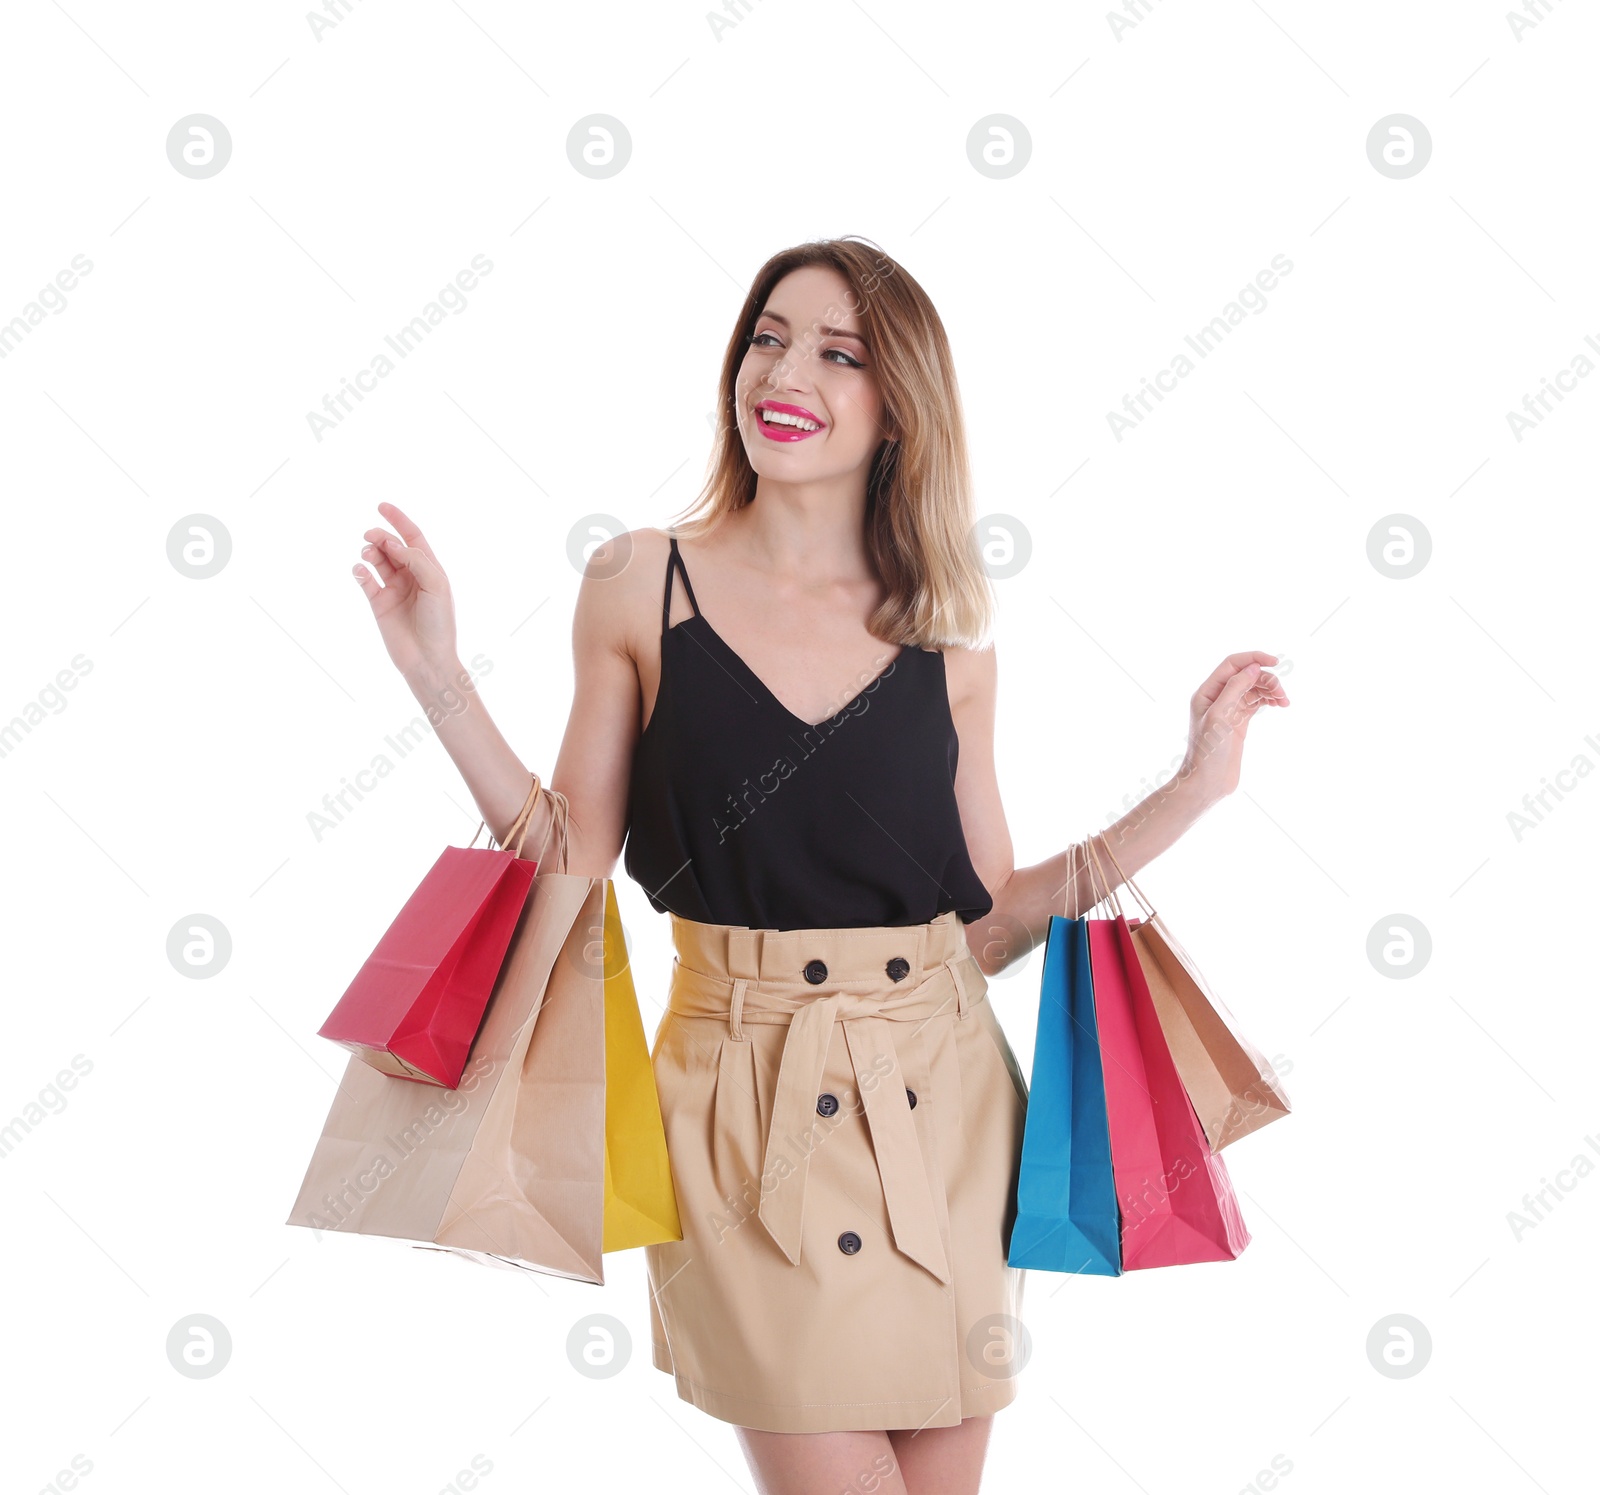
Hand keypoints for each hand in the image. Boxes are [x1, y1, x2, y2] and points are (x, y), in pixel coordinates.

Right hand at [353, 502, 459, 681]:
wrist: (428, 659)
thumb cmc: (439, 623)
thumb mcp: (436, 586)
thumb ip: (417, 561)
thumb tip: (393, 544)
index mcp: (430, 570)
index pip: (413, 537)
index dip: (398, 520)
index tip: (382, 506)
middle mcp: (411, 577)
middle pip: (392, 546)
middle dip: (380, 537)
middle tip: (371, 536)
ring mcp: (394, 589)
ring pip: (377, 560)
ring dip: (370, 552)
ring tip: (367, 554)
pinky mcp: (378, 604)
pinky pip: (365, 581)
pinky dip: (360, 572)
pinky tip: (360, 571)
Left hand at [1176, 651, 1288, 805]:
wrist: (1208, 782)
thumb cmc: (1208, 752)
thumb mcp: (1220, 716)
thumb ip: (1235, 689)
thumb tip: (1253, 667)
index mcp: (1206, 692)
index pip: (1232, 664)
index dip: (1253, 658)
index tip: (1275, 662)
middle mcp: (1216, 698)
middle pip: (1246, 675)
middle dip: (1266, 679)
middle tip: (1281, 694)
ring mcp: (1229, 710)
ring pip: (1253, 688)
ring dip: (1270, 689)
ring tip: (1283, 701)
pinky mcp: (1238, 722)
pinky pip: (1256, 702)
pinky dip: (1269, 699)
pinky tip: (1279, 704)